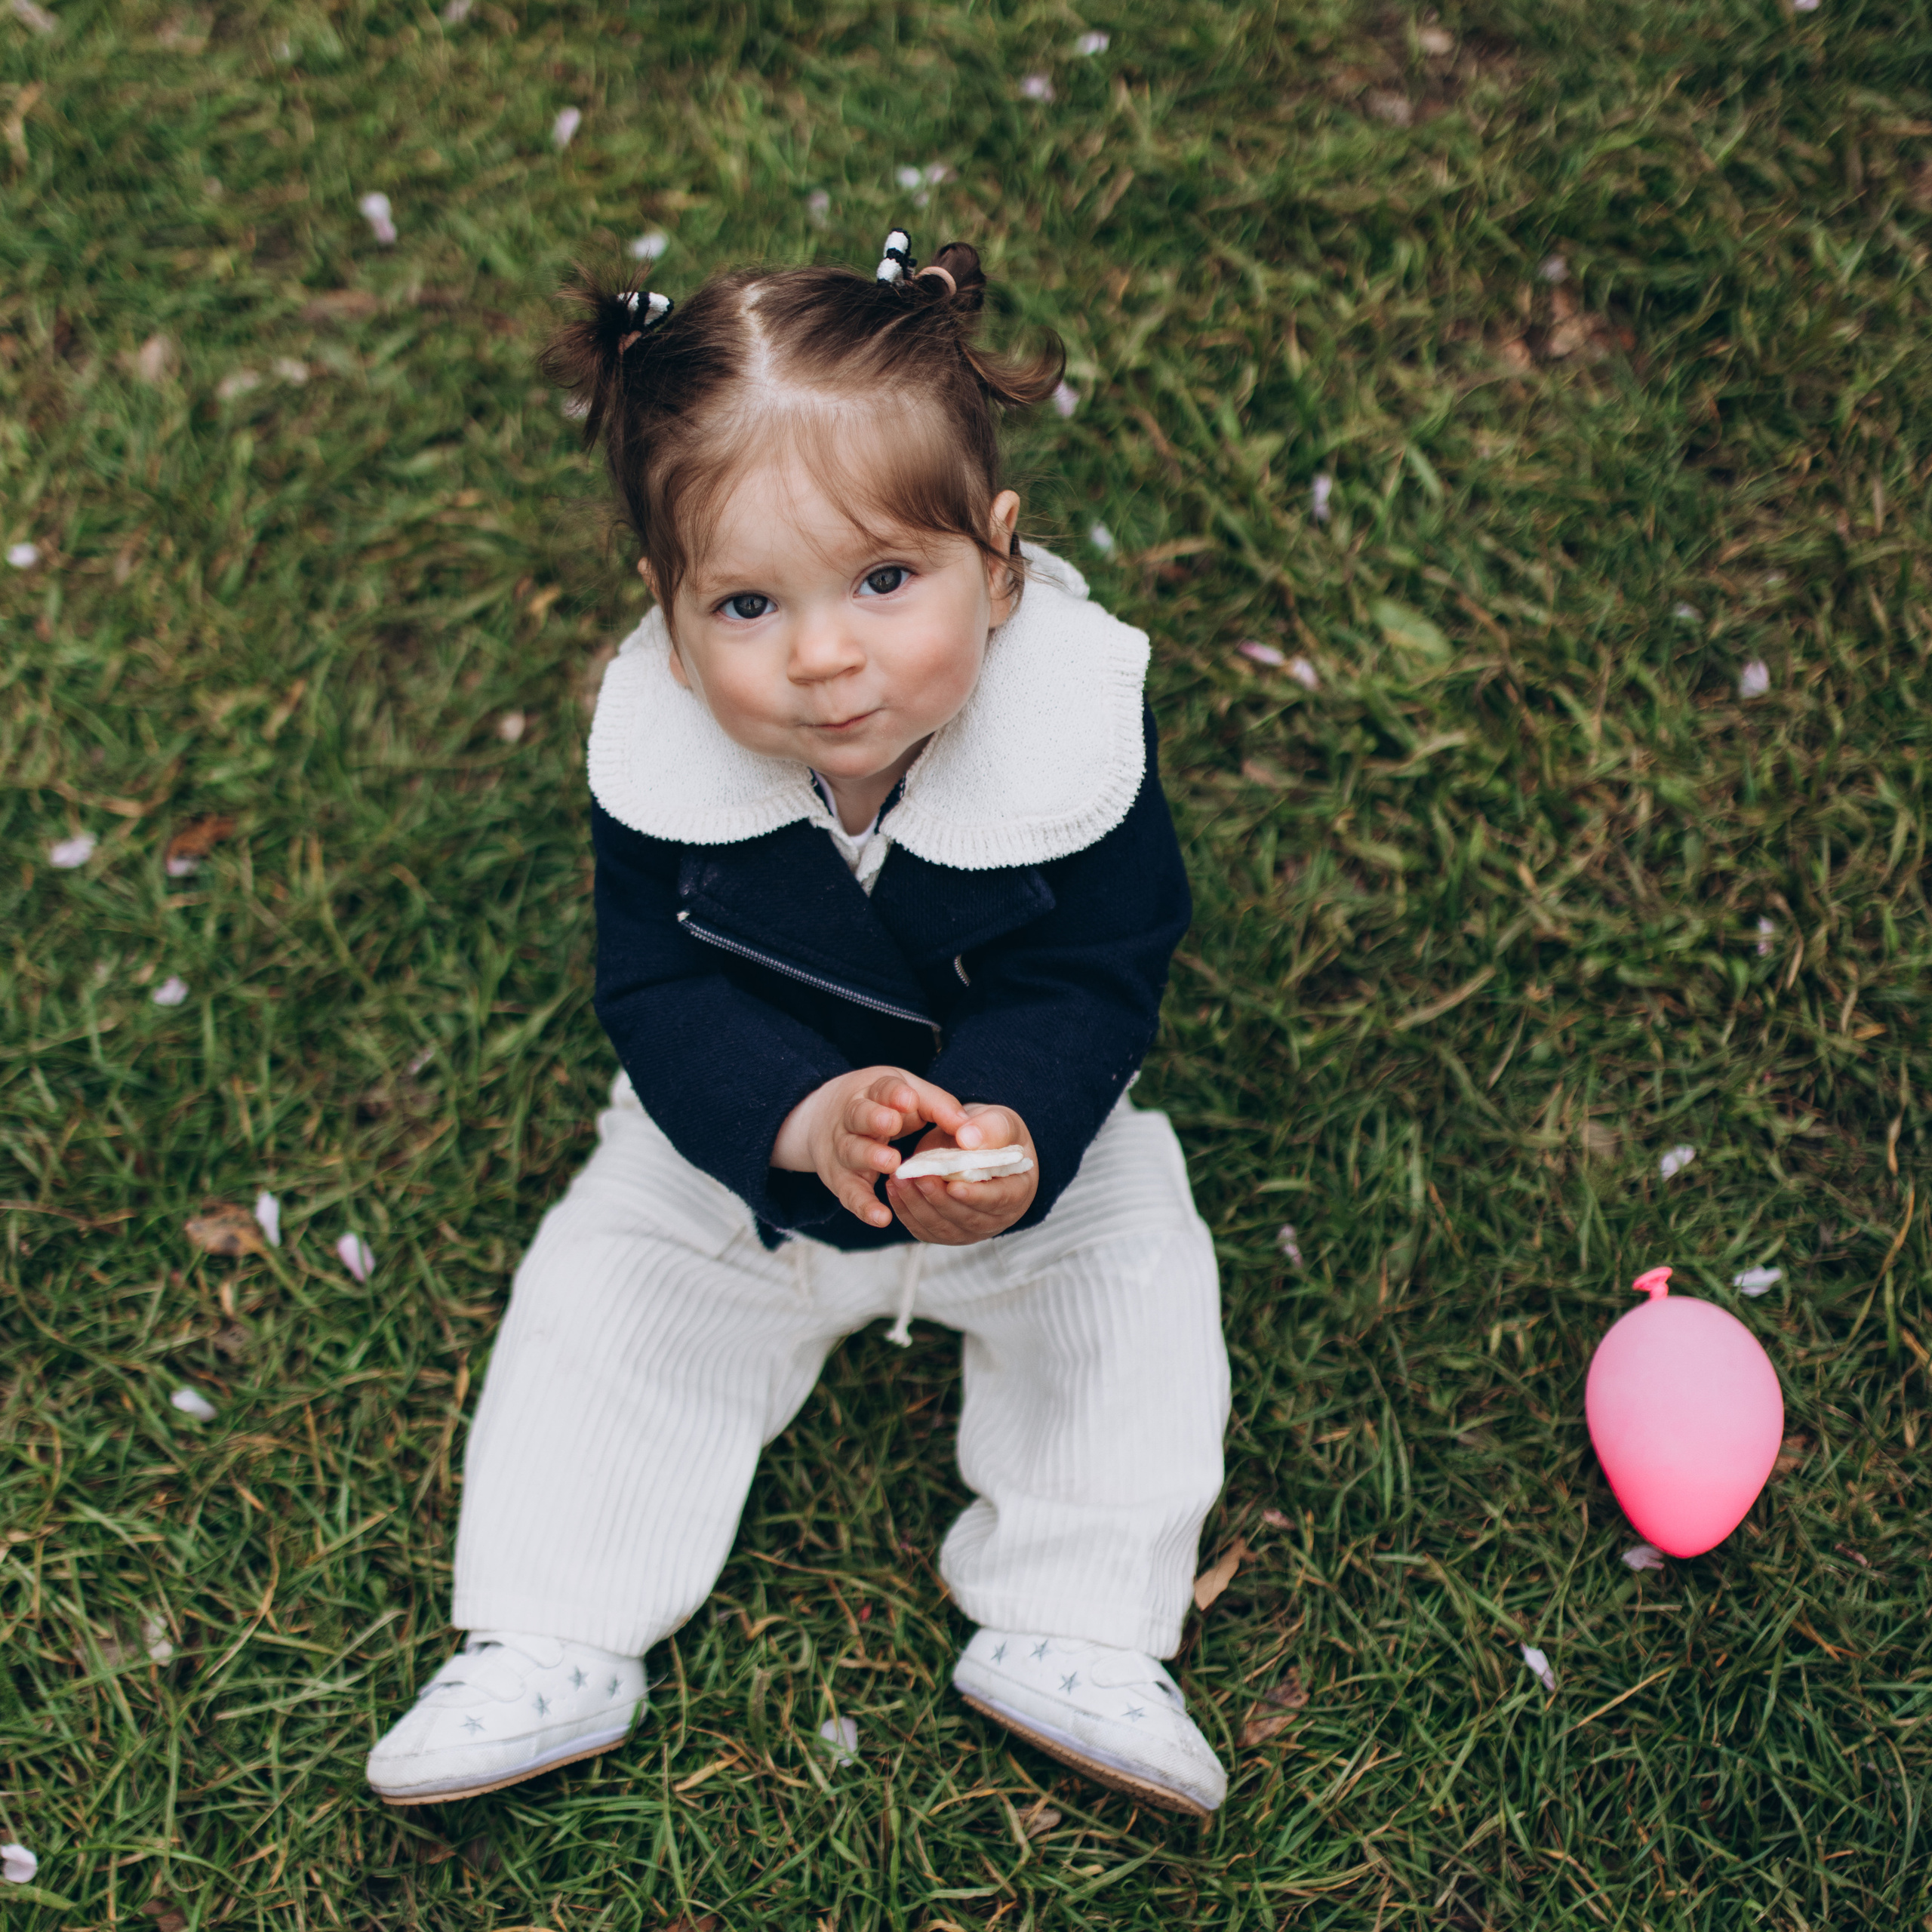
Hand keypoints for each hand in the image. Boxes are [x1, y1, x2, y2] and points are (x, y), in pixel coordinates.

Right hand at [772, 1067, 974, 1230]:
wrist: (822, 1120)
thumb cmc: (882, 1106)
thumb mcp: (908, 1096)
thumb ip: (939, 1108)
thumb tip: (969, 1132)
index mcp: (873, 1091)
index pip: (882, 1088)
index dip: (894, 1094)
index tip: (909, 1099)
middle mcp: (851, 1117)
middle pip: (858, 1115)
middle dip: (874, 1118)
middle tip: (892, 1123)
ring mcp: (842, 1148)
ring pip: (852, 1151)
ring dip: (869, 1157)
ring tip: (891, 1163)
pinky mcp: (840, 1179)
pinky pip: (849, 1193)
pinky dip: (864, 1206)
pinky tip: (881, 1217)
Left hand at [885, 1104, 1037, 1245]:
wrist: (974, 1144)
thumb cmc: (993, 1134)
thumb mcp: (1000, 1121)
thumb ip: (989, 1128)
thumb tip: (968, 1139)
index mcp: (1017, 1191)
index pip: (999, 1200)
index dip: (976, 1196)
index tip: (953, 1185)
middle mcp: (996, 1218)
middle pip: (967, 1218)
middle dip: (939, 1199)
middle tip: (918, 1176)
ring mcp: (969, 1229)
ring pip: (942, 1227)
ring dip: (917, 1205)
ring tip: (899, 1179)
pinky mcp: (945, 1231)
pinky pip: (923, 1229)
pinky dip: (906, 1211)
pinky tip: (893, 1189)